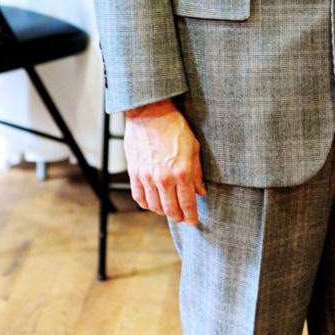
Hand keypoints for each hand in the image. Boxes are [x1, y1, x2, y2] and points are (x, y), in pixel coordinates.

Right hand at [123, 98, 204, 223]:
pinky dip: (146, 204)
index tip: (193, 222)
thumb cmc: (175, 127)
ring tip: (169, 209)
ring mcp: (147, 177)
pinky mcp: (134, 173)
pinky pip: (139, 197)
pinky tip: (153, 202)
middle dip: (178, 217)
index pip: (187, 203)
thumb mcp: (193, 147)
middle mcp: (164, 178)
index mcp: (181, 172)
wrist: (150, 113)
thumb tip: (200, 192)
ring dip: (163, 211)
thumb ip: (197, 172)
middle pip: (171, 210)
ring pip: (154, 207)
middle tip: (183, 217)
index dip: (191, 216)